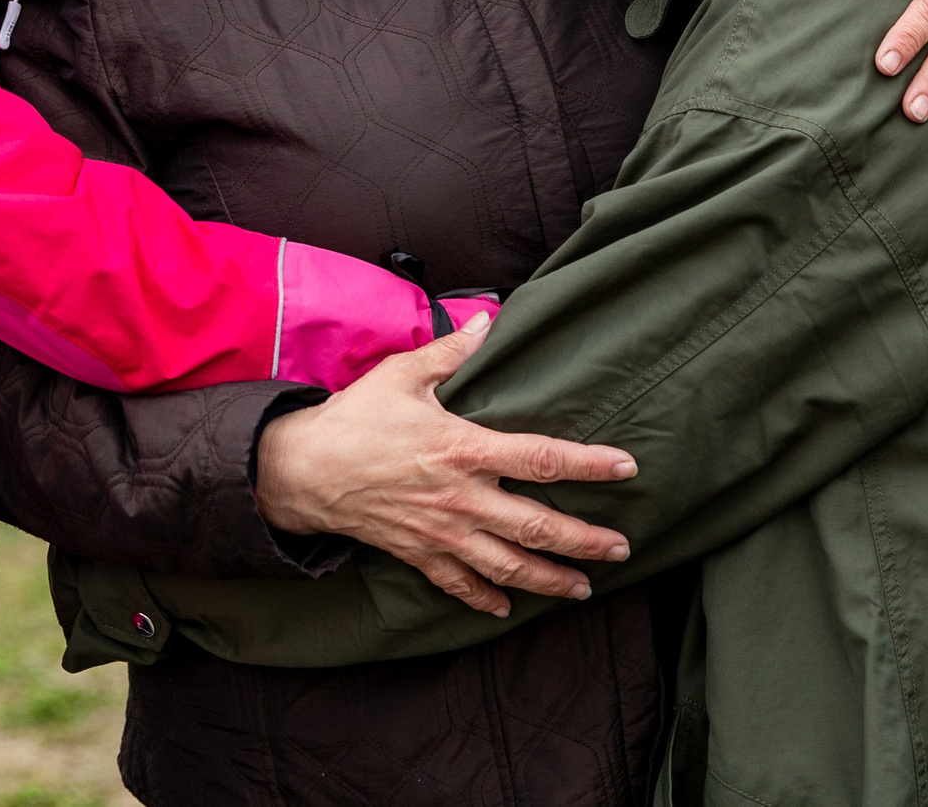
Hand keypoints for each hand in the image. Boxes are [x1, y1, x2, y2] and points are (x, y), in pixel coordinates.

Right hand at [254, 315, 635, 617]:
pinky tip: (506, 608)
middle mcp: (461, 497)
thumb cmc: (354, 418)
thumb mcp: (401, 374)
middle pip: (537, 527)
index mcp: (463, 448)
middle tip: (620, 548)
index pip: (541, 459)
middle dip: (585, 541)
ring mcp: (441, 532)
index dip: (589, 464)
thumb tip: (487, 320)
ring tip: (582, 587)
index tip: (626, 468)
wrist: (302, 469)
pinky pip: (459, 584)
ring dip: (550, 580)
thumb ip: (451, 351)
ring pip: (508, 566)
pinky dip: (484, 599)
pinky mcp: (418, 553)